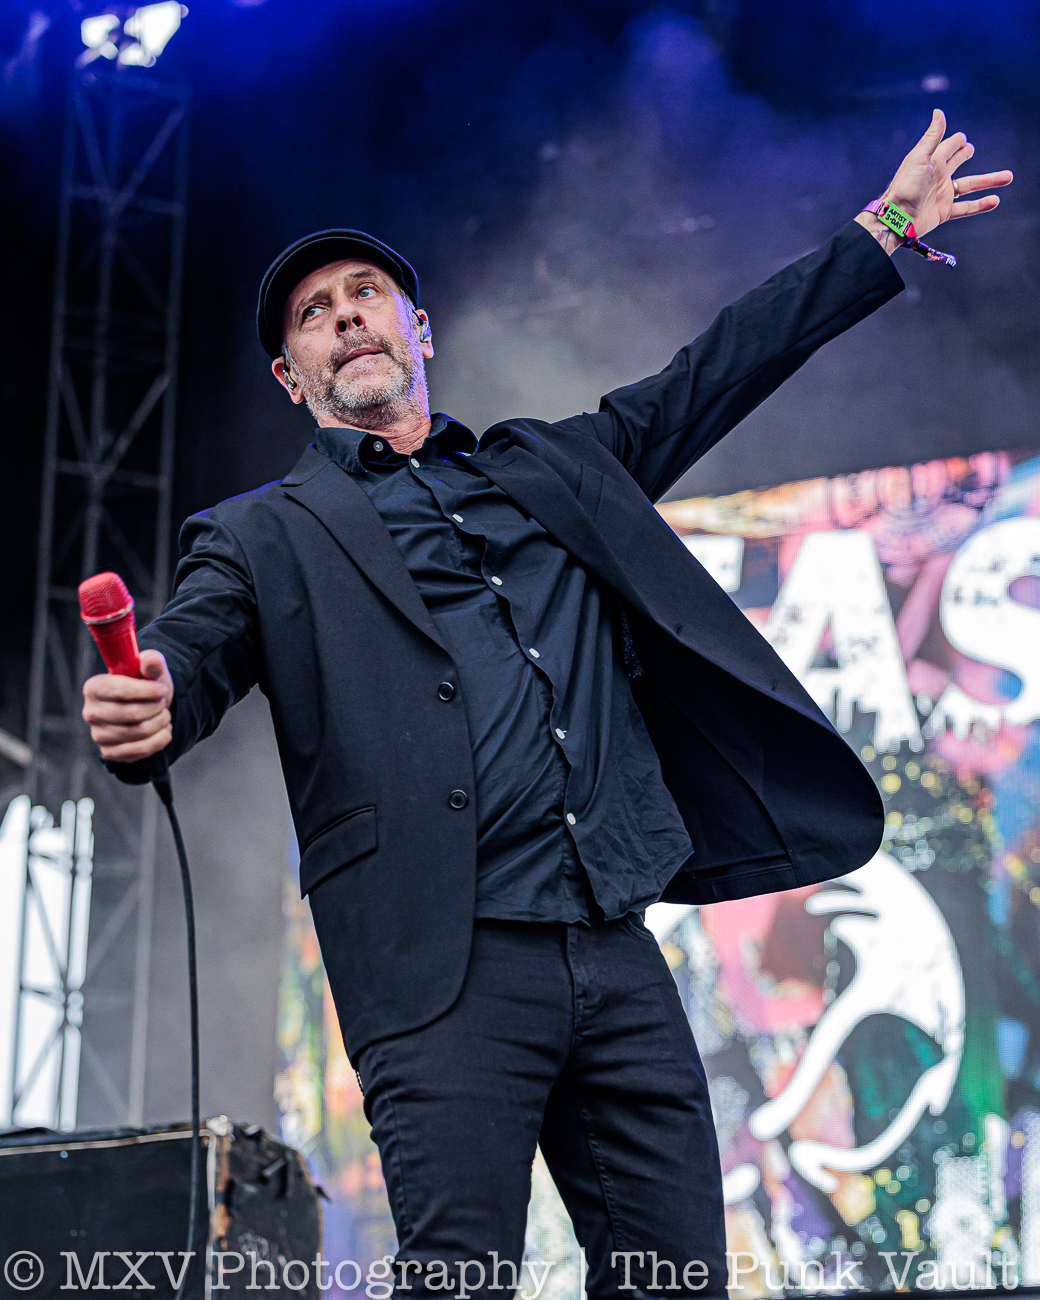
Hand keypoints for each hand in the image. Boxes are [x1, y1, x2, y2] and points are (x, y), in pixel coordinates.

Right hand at [82, 649, 173, 762]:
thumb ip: (152, 663)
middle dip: (157, 708)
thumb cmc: (146, 686)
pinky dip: (160, 739)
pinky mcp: (110, 752)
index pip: (120, 691)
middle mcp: (91, 712)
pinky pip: (140, 750)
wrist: (147, 708)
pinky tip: (163, 730)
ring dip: (161, 722)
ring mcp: (98, 735)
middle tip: (162, 703)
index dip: (147, 691)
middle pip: (132, 714)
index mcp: (94, 687)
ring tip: (164, 715)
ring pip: (139, 732)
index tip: (162, 689)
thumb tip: (151, 660)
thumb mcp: (151, 671)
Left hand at [883, 109, 1012, 237]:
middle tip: (971, 149)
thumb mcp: (919, 158)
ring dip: (988, 180)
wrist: (896, 218)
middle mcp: (937, 177)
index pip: (948, 147)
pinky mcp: (943, 211)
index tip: (962, 137)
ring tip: (1008, 177)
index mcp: (931, 162)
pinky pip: (966, 207)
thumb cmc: (905, 187)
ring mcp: (941, 194)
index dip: (956, 141)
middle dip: (965, 154)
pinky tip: (995, 200)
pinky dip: (981, 205)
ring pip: (969, 185)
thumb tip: (939, 111)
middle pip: (957, 162)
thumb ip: (932, 136)